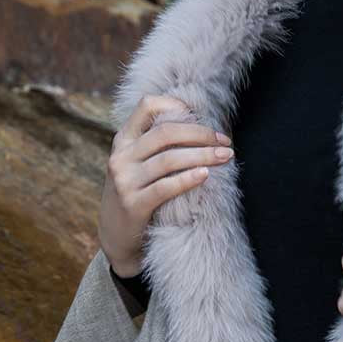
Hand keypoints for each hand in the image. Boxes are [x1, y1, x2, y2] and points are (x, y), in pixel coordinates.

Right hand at [99, 94, 234, 275]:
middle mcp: (121, 156)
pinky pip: (165, 187)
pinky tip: (206, 175)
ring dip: (203, 155)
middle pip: (166, 132)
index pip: (147, 106)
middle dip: (201, 134)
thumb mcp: (137, 164)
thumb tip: (200, 125)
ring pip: (169, 159)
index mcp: (123, 140)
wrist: (116, 236)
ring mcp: (125, 180)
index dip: (175, 104)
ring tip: (226, 157)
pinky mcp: (133, 204)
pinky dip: (188, 179)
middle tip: (225, 142)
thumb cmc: (138, 194)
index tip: (200, 115)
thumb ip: (156, 145)